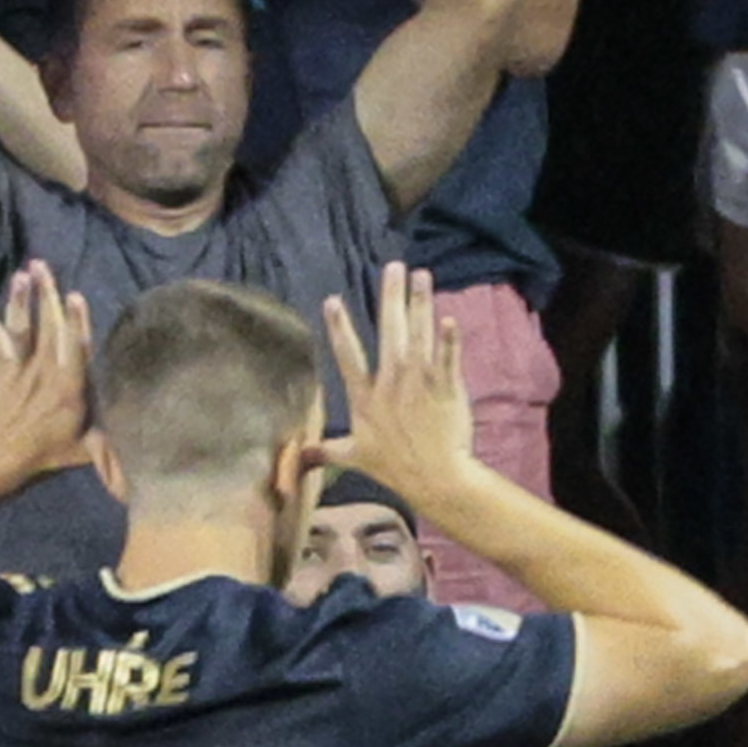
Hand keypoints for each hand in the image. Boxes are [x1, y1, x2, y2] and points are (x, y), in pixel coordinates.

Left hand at [0, 257, 99, 485]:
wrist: (2, 456)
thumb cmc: (47, 454)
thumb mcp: (84, 450)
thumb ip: (109, 441)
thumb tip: (137, 440)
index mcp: (69, 389)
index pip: (75, 349)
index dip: (76, 322)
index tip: (75, 296)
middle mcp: (45, 371)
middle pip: (48, 327)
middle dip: (47, 295)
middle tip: (43, 266)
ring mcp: (23, 367)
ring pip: (23, 327)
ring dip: (21, 298)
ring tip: (22, 273)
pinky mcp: (4, 366)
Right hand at [316, 260, 479, 503]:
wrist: (435, 479)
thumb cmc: (395, 469)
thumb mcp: (355, 458)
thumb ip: (326, 451)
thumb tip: (298, 459)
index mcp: (366, 397)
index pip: (348, 356)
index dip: (340, 328)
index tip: (332, 301)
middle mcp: (391, 384)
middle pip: (390, 331)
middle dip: (391, 296)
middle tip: (394, 267)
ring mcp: (420, 384)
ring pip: (420, 335)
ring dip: (421, 303)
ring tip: (422, 275)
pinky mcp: (446, 388)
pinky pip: (448, 357)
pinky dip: (449, 339)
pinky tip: (449, 318)